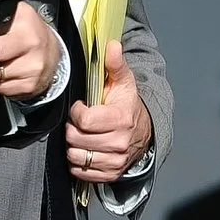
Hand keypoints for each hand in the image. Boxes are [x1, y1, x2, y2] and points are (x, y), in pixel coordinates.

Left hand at [67, 40, 151, 182]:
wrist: (146, 133)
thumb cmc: (128, 106)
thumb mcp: (124, 83)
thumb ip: (115, 65)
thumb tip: (112, 45)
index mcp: (122, 119)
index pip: (84, 121)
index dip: (77, 113)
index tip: (81, 108)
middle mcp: (120, 143)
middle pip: (75, 139)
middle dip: (73, 129)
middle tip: (81, 123)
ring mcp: (115, 160)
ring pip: (75, 156)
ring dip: (74, 146)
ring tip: (82, 136)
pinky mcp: (110, 174)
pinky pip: (80, 172)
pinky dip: (78, 163)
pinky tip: (86, 150)